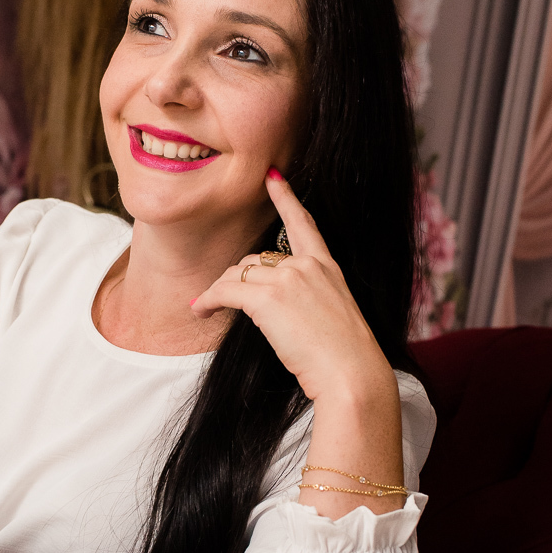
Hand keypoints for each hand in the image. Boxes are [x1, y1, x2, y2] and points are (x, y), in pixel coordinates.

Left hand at [190, 169, 393, 403]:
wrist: (351, 374)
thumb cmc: (345, 359)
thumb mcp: (333, 318)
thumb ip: (309, 302)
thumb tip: (278, 308)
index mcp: (328, 267)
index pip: (304, 223)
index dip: (286, 198)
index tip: (273, 177)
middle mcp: (307, 266)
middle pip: (255, 259)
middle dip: (236, 279)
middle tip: (222, 299)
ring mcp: (288, 279)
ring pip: (236, 274)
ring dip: (218, 290)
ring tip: (205, 306)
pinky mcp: (268, 298)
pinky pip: (225, 291)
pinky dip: (208, 299)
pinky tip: (200, 309)